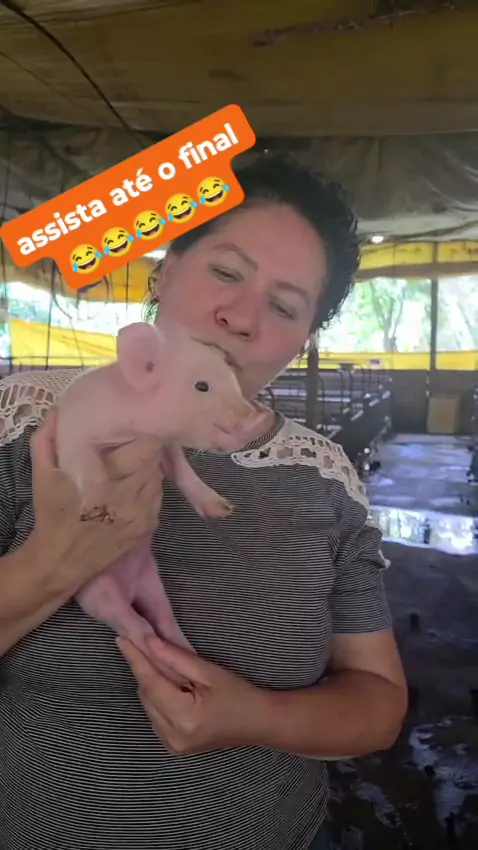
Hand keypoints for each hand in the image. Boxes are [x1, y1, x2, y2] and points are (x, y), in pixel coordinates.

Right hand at [28, 409, 163, 583]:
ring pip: (158, 477)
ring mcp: (140, 514)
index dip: (141, 434)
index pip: (141, 449)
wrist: (61, 561)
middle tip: (132, 443)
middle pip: (153, 460)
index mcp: (102, 482)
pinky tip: (133, 486)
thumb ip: (46, 441)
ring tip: (132, 465)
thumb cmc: (52, 514)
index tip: (132, 427)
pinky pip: (158, 496)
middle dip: (145, 449)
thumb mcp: (42, 475)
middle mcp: (126, 498)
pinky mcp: (146, 527)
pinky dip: (150, 488)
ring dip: (149, 468)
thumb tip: (57, 413)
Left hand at [117, 636, 268, 754]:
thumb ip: (176, 657)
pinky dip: (159, 698)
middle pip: (146, 694)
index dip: (135, 659)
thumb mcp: (209, 671)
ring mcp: (172, 746)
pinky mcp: (174, 747)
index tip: (122, 639)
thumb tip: (148, 642)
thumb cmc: (240, 694)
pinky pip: (155, 716)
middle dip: (146, 669)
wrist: (260, 723)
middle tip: (149, 646)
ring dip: (152, 684)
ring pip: (148, 705)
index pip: (150, 682)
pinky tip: (173, 687)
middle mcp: (173, 736)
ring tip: (167, 667)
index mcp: (184, 717)